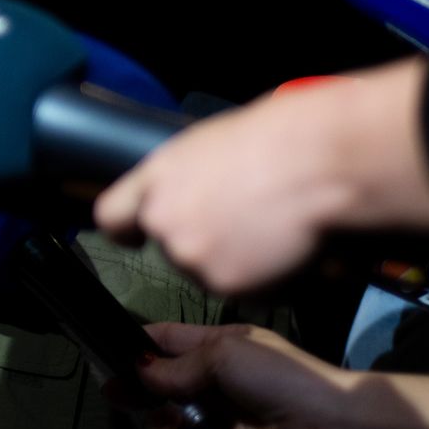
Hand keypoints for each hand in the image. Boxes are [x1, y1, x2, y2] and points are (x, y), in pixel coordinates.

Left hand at [92, 57, 428, 293]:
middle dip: (205, 244)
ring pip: (211, 273)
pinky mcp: (225, 284)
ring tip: (275, 229)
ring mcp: (190, 256)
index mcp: (158, 176)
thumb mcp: (216, 144)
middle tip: (246, 223)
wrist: (316, 161)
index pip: (113, 215)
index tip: (136, 235)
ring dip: (238, 263)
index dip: (128, 228)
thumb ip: (191, 176)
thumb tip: (199, 192)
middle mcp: (164, 219)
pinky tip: (287, 248)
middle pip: (174, 249)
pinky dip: (268, 280)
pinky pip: (247, 291)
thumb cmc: (280, 137)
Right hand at [131, 322, 354, 428]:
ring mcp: (219, 416)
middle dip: (138, 387)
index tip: (107, 349)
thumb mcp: (225, 355)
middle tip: (113, 393)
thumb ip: (177, 366)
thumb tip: (139, 370)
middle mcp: (214, 380)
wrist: (327, 425)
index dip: (140, 344)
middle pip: (162, 382)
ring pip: (171, 418)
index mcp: (218, 346)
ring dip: (162, 419)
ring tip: (166, 420)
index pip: (169, 340)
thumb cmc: (278, 375)